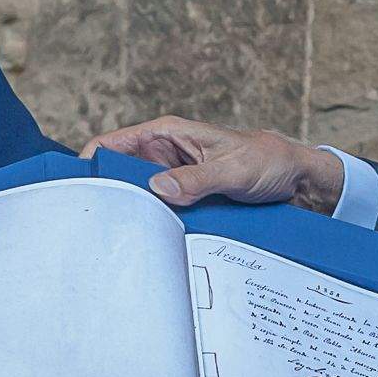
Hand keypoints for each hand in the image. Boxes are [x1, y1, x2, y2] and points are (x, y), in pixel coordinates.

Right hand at [87, 117, 347, 214]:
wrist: (299, 182)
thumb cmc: (270, 161)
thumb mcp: (234, 169)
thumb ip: (196, 179)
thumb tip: (158, 187)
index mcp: (168, 133)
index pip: (113, 143)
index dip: (91, 163)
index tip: (78, 189)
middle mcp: (166, 154)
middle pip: (121, 174)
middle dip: (110, 195)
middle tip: (97, 223)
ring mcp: (175, 178)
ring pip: (140, 197)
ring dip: (135, 213)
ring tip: (120, 237)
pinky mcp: (186, 199)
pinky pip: (162, 212)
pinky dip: (156, 224)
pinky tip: (150, 243)